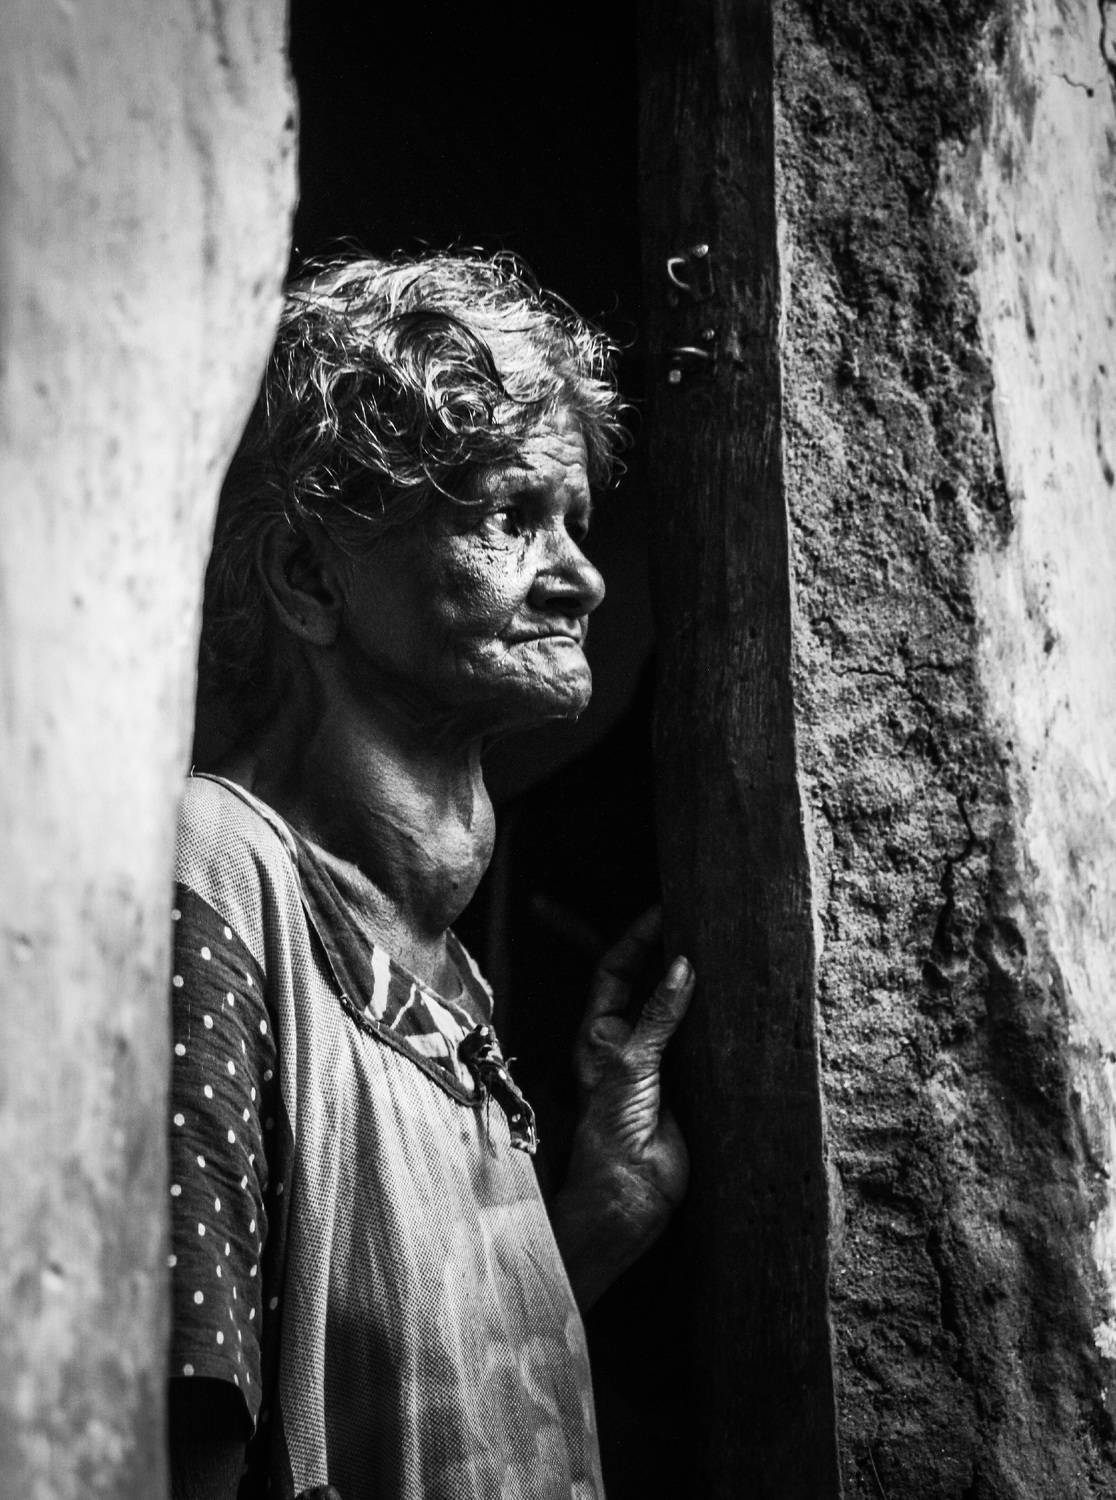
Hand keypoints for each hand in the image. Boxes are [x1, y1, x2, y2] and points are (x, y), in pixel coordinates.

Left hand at [550, 908, 693, 1310]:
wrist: (631, 1190)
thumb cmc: (612, 1127)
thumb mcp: (633, 1062)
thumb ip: (658, 1015)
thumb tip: (682, 966)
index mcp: (600, 1030)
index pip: (615, 968)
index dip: (636, 937)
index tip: (663, 910)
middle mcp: (628, 1041)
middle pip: (647, 983)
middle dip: (664, 952)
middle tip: (693, 918)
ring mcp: (659, 1061)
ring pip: (677, 1011)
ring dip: (695, 985)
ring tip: (722, 949)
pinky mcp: (688, 1083)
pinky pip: (703, 1042)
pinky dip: (717, 1020)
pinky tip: (739, 1002)